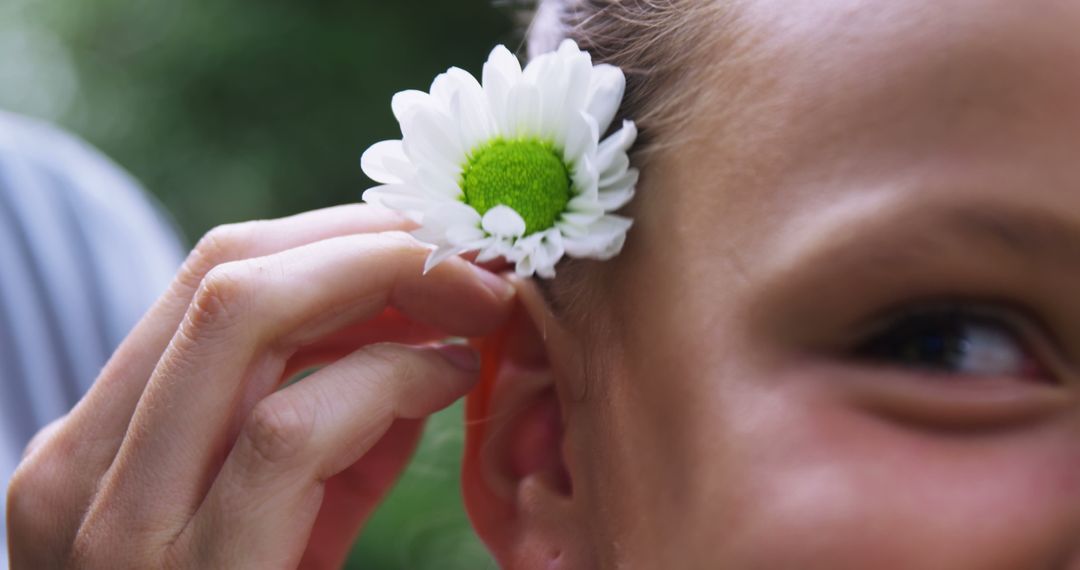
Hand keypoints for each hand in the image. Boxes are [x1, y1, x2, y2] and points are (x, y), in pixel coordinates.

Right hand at [6, 204, 515, 568]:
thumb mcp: (286, 520)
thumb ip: (336, 424)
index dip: (337, 237)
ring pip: (244, 320)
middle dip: (368, 241)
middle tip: (470, 252)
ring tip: (478, 299)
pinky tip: (452, 378)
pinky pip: (291, 433)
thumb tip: (425, 332)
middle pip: (226, 272)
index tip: (430, 238)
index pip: (213, 277)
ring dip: (385, 284)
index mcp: (97, 444)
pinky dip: (387, 379)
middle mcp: (80, 471)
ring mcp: (116, 528)